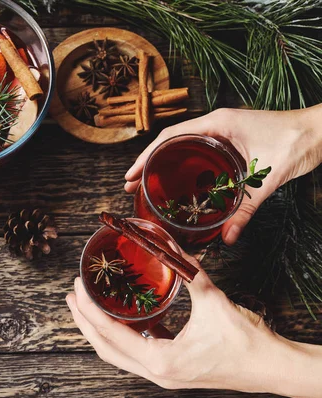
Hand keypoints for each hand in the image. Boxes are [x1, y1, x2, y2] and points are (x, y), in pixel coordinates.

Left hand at [66, 254, 321, 397]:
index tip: (76, 290)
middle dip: (84, 322)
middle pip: (106, 349)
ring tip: (86, 306)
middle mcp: (157, 372)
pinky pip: (135, 354)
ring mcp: (163, 375)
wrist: (272, 367)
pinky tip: (120, 317)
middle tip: (71, 296)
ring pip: (118, 355)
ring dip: (100, 330)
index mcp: (162, 359)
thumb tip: (168, 243)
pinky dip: (122, 336)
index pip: (111, 335)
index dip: (89, 311)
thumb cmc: (247, 341)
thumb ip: (188, 271)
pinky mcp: (171, 370)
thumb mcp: (213, 300)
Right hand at [124, 106, 321, 244]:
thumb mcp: (266, 178)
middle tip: (130, 183)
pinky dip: (182, 165)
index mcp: (217, 124)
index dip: (146, 156)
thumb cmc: (295, 141)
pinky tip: (178, 182)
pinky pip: (197, 151)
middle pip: (170, 142)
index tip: (130, 173)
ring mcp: (221, 130)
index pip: (170, 137)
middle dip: (148, 162)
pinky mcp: (229, 139)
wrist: (319, 131)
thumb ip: (245, 209)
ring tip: (147, 184)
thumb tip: (227, 237)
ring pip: (182, 146)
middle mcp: (215, 124)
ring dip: (163, 163)